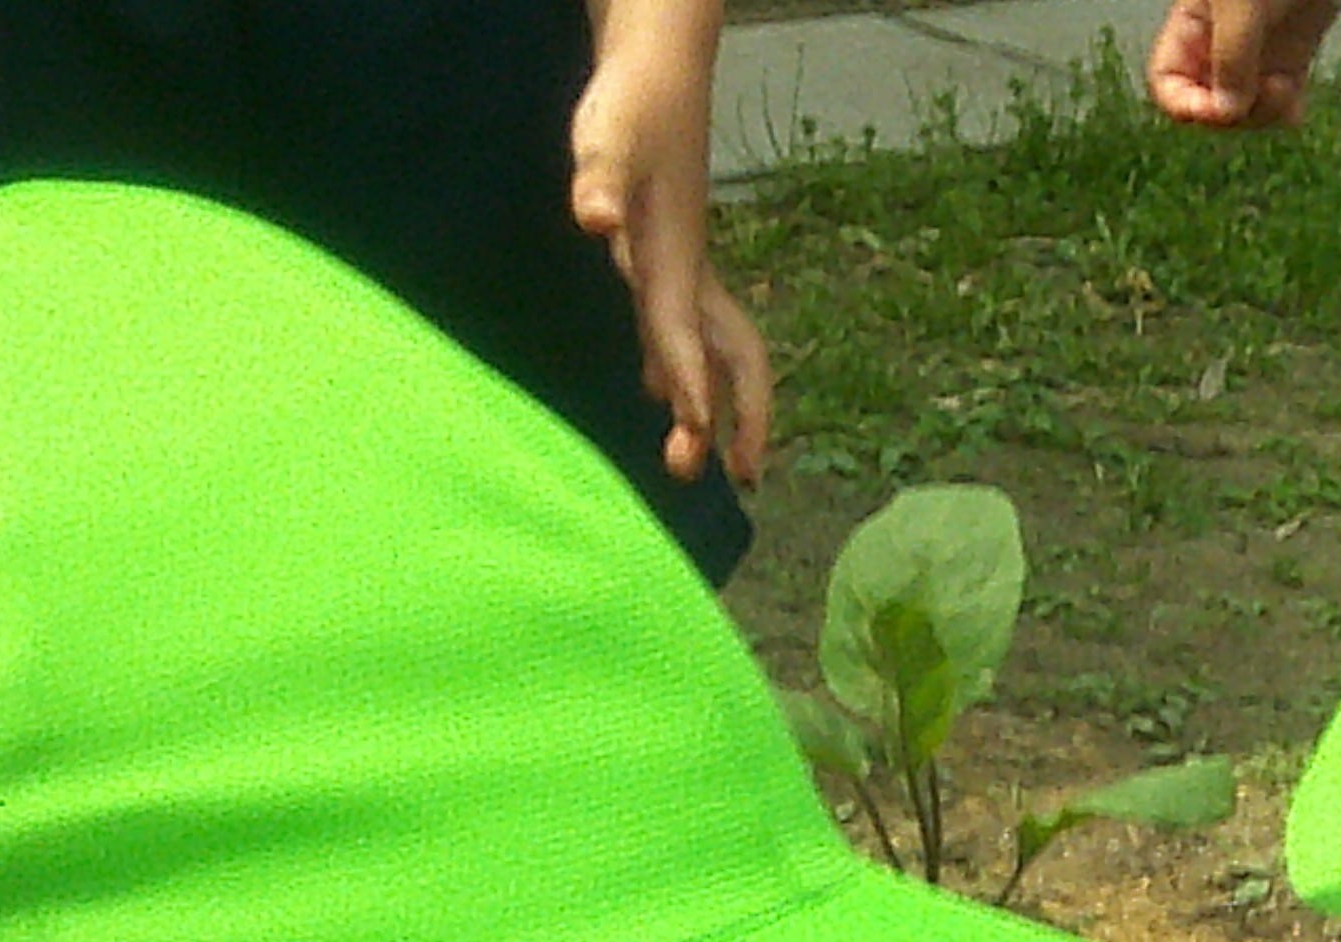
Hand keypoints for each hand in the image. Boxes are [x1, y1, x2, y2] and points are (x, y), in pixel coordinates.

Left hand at [571, 19, 770, 485]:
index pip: (687, 338)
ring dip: (720, 403)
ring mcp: (684, 267)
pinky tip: (659, 388)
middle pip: (736, 358)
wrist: (658, 64)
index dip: (696, 394)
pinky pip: (691, 330)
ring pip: (719, 350)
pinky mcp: (670, 256)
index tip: (698, 449)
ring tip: (706, 457)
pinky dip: (687, 368)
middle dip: (745, 418)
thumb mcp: (605, 138)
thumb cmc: (630, 101)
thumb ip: (598, 182)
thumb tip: (595, 221)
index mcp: (675, 259)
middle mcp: (688, 274)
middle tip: (744, 478)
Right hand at [1146, 0, 1340, 124]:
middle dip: (1233, 112)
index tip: (1217, 107)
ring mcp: (1255, 53)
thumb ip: (1231, 55)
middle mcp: (1218, 45)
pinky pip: (1279, 100)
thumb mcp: (1238, 2)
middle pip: (1208, 104)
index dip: (1185, 105)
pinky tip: (1294, 104)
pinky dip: (1285, 110)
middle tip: (1264, 91)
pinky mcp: (1290, 56)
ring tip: (1285, 87)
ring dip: (1262, 113)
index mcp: (1192, 25)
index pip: (1168, 83)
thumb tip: (1228, 112)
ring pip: (1244, 109)